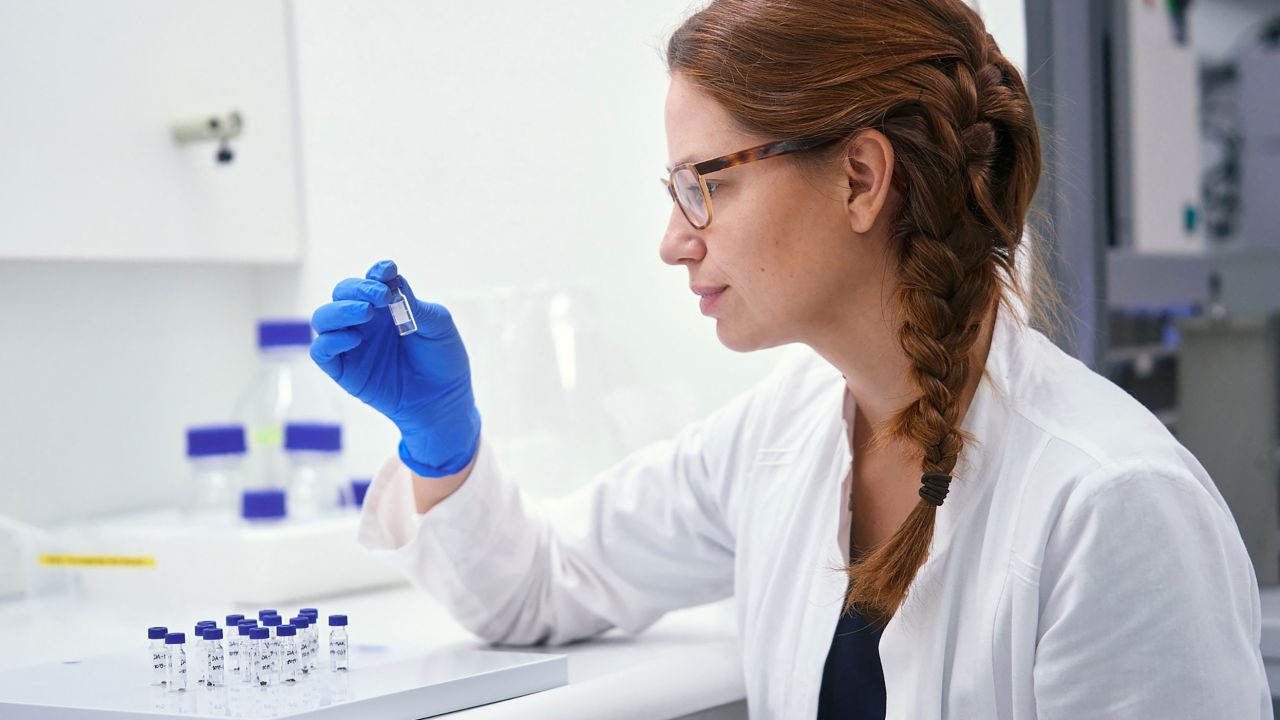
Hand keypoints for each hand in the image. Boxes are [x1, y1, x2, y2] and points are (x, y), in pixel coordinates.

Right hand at [309, 259, 480, 475]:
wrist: (444, 400)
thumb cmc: (443, 360)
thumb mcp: (438, 326)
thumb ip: (413, 303)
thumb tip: (391, 281)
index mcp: (387, 307)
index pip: (370, 281)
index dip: (376, 273)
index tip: (388, 270)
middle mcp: (365, 322)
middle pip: (342, 293)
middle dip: (357, 289)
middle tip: (381, 297)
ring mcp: (352, 345)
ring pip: (323, 318)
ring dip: (340, 310)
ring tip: (366, 313)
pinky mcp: (344, 371)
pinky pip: (321, 351)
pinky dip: (331, 340)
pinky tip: (355, 338)